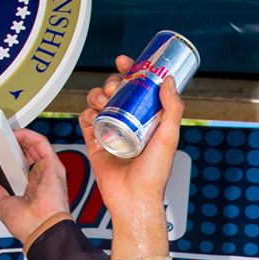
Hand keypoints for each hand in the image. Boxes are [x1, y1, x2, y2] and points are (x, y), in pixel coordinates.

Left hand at [0, 128, 69, 245]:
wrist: (40, 228)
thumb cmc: (29, 224)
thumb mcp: (1, 203)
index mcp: (34, 189)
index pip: (25, 166)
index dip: (14, 155)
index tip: (3, 151)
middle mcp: (44, 179)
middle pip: (32, 154)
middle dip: (18, 144)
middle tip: (4, 140)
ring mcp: (50, 172)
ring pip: (38, 146)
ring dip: (23, 137)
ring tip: (9, 134)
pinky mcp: (54, 166)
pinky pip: (43, 144)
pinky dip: (30, 135)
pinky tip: (17, 134)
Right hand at [79, 55, 182, 259]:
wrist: (133, 199)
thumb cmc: (154, 174)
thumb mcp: (169, 138)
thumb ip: (173, 109)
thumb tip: (168, 80)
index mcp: (148, 120)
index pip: (137, 89)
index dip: (130, 71)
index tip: (124, 61)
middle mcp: (129, 124)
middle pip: (115, 92)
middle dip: (111, 82)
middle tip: (114, 87)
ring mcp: (111, 132)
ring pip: (98, 102)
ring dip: (97, 94)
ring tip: (102, 101)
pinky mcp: (95, 143)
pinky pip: (85, 121)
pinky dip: (85, 113)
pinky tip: (92, 114)